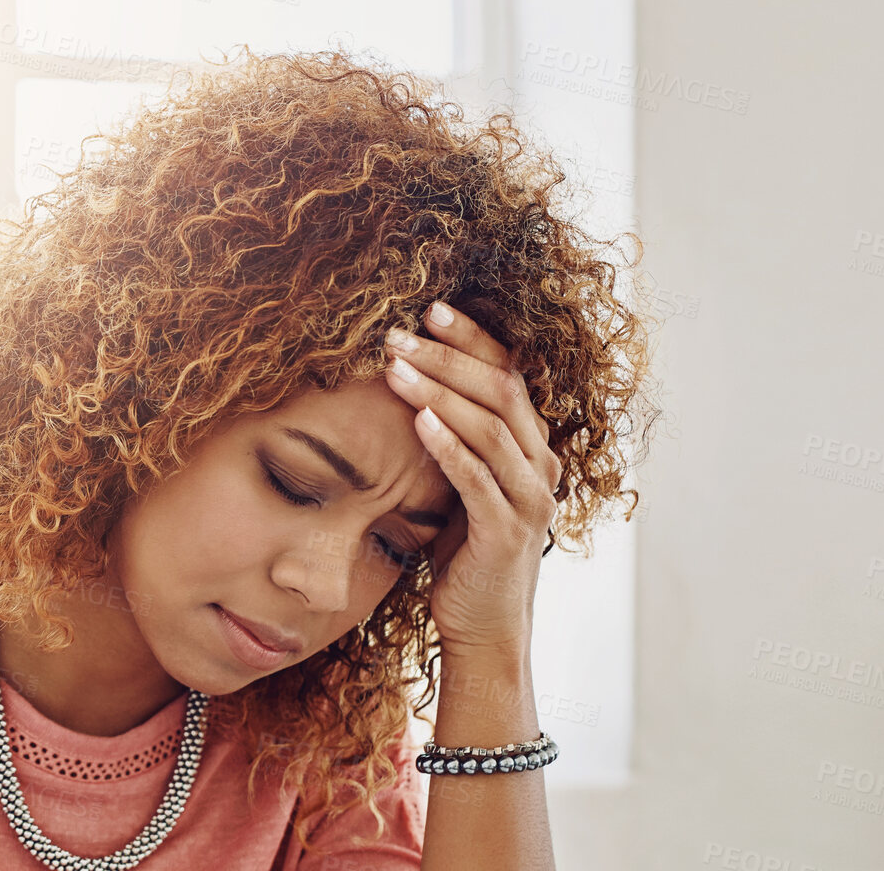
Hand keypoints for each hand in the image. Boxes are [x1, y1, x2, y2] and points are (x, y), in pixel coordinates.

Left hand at [381, 300, 561, 654]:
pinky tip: (418, 421)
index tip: (430, 309)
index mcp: (530, 447)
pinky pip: (478, 479)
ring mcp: (528, 499)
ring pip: (489, 428)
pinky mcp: (506, 532)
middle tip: (398, 333)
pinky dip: (449, 446)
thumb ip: (453, 440)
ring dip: (440, 392)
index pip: (508, 374)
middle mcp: (540, 466)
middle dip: (449, 356)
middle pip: (501, 390)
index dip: (473, 339)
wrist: (482, 625)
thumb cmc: (463, 552)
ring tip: (395, 366)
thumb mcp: (459, 484)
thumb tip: (410, 386)